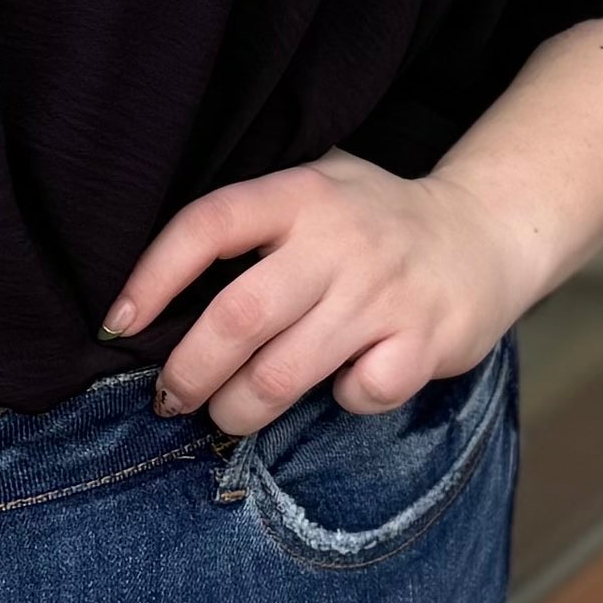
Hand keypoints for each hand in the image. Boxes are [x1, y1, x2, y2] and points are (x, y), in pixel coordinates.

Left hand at [108, 149, 544, 438]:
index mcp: (300, 194)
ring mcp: (385, 292)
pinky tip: (343, 385)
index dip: (152, 278)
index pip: (207, 226)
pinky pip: (359, 394)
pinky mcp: (425, 339)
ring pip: (285, 373)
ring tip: (226, 416)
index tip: (117, 325)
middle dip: (189, 373)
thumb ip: (251, 218)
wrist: (486, 232)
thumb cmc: (372, 221)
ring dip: (240, 409)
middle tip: (171, 399)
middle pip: (237, 318)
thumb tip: (149, 295)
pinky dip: (340, 403)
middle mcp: (340, 240)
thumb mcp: (315, 187)